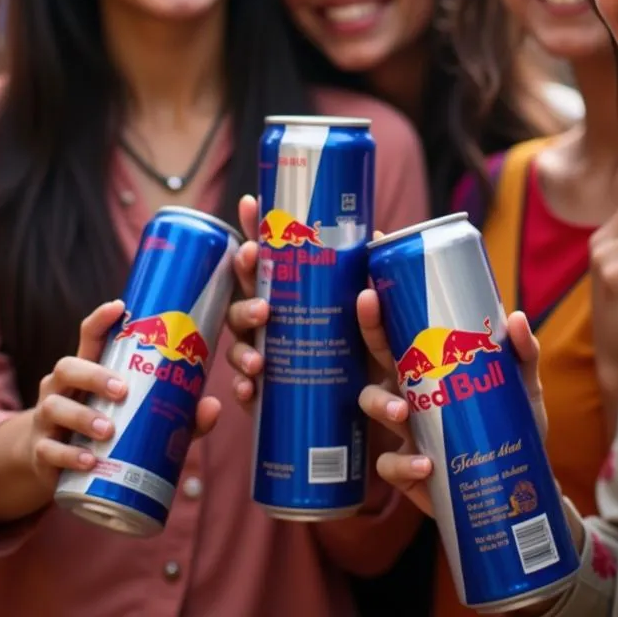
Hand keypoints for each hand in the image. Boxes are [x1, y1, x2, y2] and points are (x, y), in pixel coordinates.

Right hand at [26, 300, 220, 488]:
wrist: (57, 466)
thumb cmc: (107, 429)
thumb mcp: (139, 417)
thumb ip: (177, 412)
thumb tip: (213, 405)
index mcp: (88, 370)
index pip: (88, 336)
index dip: (100, 319)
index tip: (119, 306)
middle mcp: (62, 388)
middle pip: (67, 367)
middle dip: (94, 375)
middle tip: (122, 390)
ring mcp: (47, 419)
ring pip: (54, 407)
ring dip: (82, 417)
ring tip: (108, 431)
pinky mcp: (41, 451)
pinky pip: (48, 450)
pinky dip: (68, 456)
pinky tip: (88, 462)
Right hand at [225, 205, 393, 407]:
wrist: (364, 413)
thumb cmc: (360, 352)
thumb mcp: (369, 314)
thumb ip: (368, 281)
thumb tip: (377, 236)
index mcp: (290, 294)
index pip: (267, 257)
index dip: (254, 228)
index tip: (250, 204)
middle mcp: (269, 321)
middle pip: (245, 293)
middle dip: (244, 278)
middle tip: (254, 269)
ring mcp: (262, 355)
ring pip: (240, 342)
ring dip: (245, 343)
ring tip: (260, 353)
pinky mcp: (264, 394)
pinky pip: (247, 390)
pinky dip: (246, 388)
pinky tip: (252, 387)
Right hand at [357, 287, 544, 518]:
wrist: (519, 484)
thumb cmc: (512, 423)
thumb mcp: (522, 385)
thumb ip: (522, 353)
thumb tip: (516, 317)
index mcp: (429, 369)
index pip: (399, 333)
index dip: (379, 312)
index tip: (370, 290)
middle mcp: (409, 394)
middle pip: (375, 359)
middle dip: (369, 335)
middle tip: (378, 336)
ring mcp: (405, 432)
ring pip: (372, 406)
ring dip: (381, 405)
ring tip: (402, 413)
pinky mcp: (409, 470)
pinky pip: (391, 465)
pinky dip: (403, 464)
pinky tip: (425, 464)